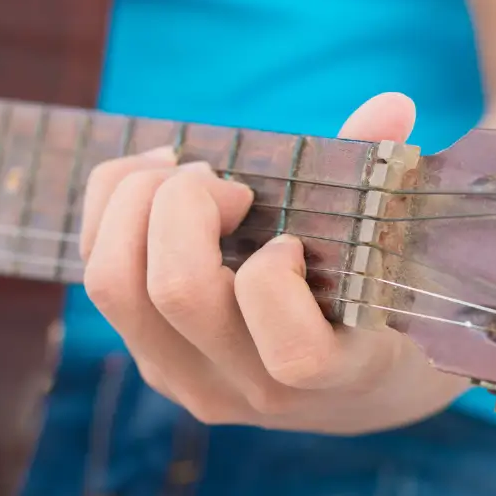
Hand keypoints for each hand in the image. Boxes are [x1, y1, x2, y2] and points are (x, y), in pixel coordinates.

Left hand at [79, 93, 468, 433]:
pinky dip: (110, 213)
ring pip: (113, 287)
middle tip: (223, 183)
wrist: (357, 390)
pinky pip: (101, 284)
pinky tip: (155, 186)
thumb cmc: (381, 304)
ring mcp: (191, 382)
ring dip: (131, 201)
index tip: (291, 239)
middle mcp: (251, 389)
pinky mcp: (155, 367)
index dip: (277, 276)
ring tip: (179, 172)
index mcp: (333, 374)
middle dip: (184, 202)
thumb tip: (392, 104)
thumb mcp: (395, 257)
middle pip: (174, 292)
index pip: (292, 352)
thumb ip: (383, 179)